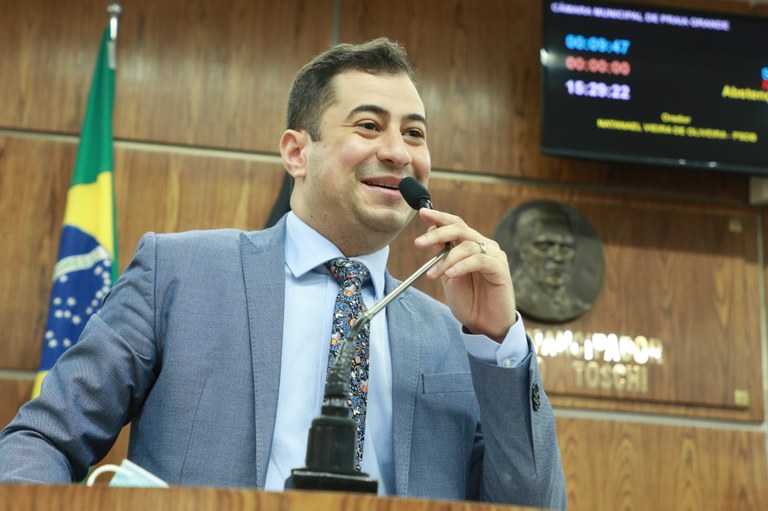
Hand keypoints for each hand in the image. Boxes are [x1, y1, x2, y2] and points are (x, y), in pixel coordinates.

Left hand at [414, 208, 516, 342]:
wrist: (486, 325)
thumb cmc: (469, 301)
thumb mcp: (448, 275)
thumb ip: (442, 255)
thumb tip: (431, 233)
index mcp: (471, 246)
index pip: (455, 224)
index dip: (439, 217)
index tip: (422, 212)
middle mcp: (485, 246)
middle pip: (460, 229)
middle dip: (437, 233)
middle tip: (419, 243)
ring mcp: (494, 256)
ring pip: (467, 246)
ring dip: (446, 260)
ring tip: (432, 275)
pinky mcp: (500, 269)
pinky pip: (479, 260)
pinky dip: (461, 266)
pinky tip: (451, 274)